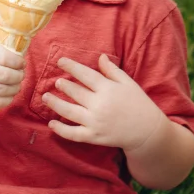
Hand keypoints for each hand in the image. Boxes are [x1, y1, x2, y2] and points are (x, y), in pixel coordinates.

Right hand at [0, 42, 25, 110]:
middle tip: (21, 76)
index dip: (18, 62)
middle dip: (18, 76)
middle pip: (5, 75)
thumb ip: (1, 52)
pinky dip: (8, 100)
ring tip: (16, 86)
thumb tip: (21, 61)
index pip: (4, 57)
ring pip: (2, 90)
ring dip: (15, 88)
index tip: (22, 64)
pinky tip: (9, 95)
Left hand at [42, 54, 166, 150]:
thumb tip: (100, 57)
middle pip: (75, 92)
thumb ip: (112, 71)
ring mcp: (95, 122)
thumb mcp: (128, 84)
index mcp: (108, 89)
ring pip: (69, 111)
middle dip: (63, 86)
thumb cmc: (138, 104)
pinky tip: (51, 124)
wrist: (148, 132)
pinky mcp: (94, 136)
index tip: (60, 61)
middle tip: (55, 82)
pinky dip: (61, 130)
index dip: (70, 66)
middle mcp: (100, 105)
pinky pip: (73, 134)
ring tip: (45, 97)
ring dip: (54, 104)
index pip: (85, 74)